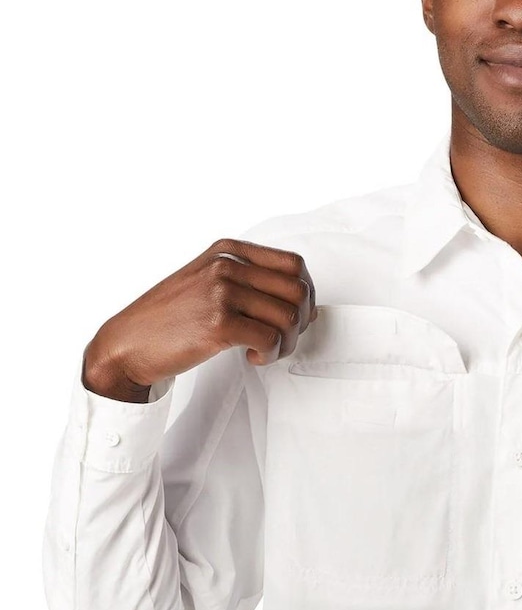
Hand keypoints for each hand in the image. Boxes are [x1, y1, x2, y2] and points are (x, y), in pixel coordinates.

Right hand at [82, 238, 317, 401]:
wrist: (128, 343)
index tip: (297, 315)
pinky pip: (271, 339)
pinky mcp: (218, 323)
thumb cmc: (170, 318)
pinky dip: (270, 354)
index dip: (306, 293)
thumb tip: (305, 301)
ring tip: (266, 351)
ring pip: (289, 317)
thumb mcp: (208, 281)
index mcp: (228, 251)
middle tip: (283, 338)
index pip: (293, 264)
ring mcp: (221, 292)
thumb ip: (250, 281)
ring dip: (287, 342)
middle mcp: (226, 265)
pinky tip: (252, 357)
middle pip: (297, 290)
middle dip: (301, 321)